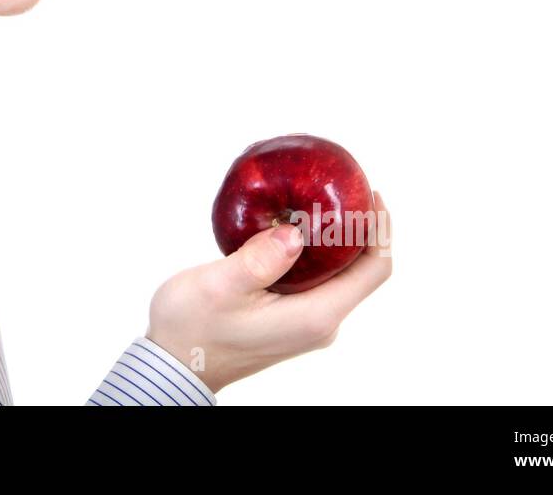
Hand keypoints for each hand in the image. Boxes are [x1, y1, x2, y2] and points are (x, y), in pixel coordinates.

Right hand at [145, 190, 392, 393]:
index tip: (369, 193)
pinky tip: (291, 227)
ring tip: (318, 200)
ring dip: (338, 239)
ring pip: (340, 274)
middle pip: (362, 270)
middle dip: (362, 228)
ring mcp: (306, 322)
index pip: (373, 270)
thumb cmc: (191, 329)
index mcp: (314, 315)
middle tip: (341, 188)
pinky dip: (316, 252)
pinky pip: (318, 280)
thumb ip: (259, 259)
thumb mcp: (219, 286)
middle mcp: (320, 322)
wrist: (172, 364)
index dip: (380, 230)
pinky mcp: (291, 319)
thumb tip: (294, 233)